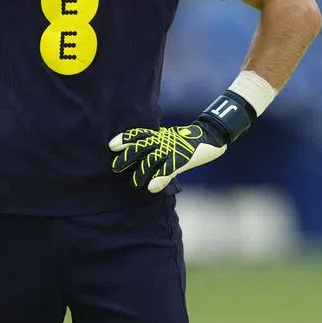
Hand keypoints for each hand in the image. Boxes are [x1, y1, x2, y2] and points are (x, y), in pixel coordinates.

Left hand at [109, 122, 227, 193]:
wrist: (210, 136)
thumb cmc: (186, 140)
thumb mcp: (167, 137)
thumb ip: (154, 144)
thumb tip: (137, 155)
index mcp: (159, 134)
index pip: (138, 134)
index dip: (124, 139)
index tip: (111, 145)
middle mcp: (163, 140)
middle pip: (141, 146)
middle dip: (127, 157)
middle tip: (115, 168)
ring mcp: (172, 149)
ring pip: (152, 160)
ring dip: (141, 173)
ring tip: (135, 184)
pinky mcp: (182, 159)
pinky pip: (167, 170)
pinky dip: (158, 179)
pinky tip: (151, 188)